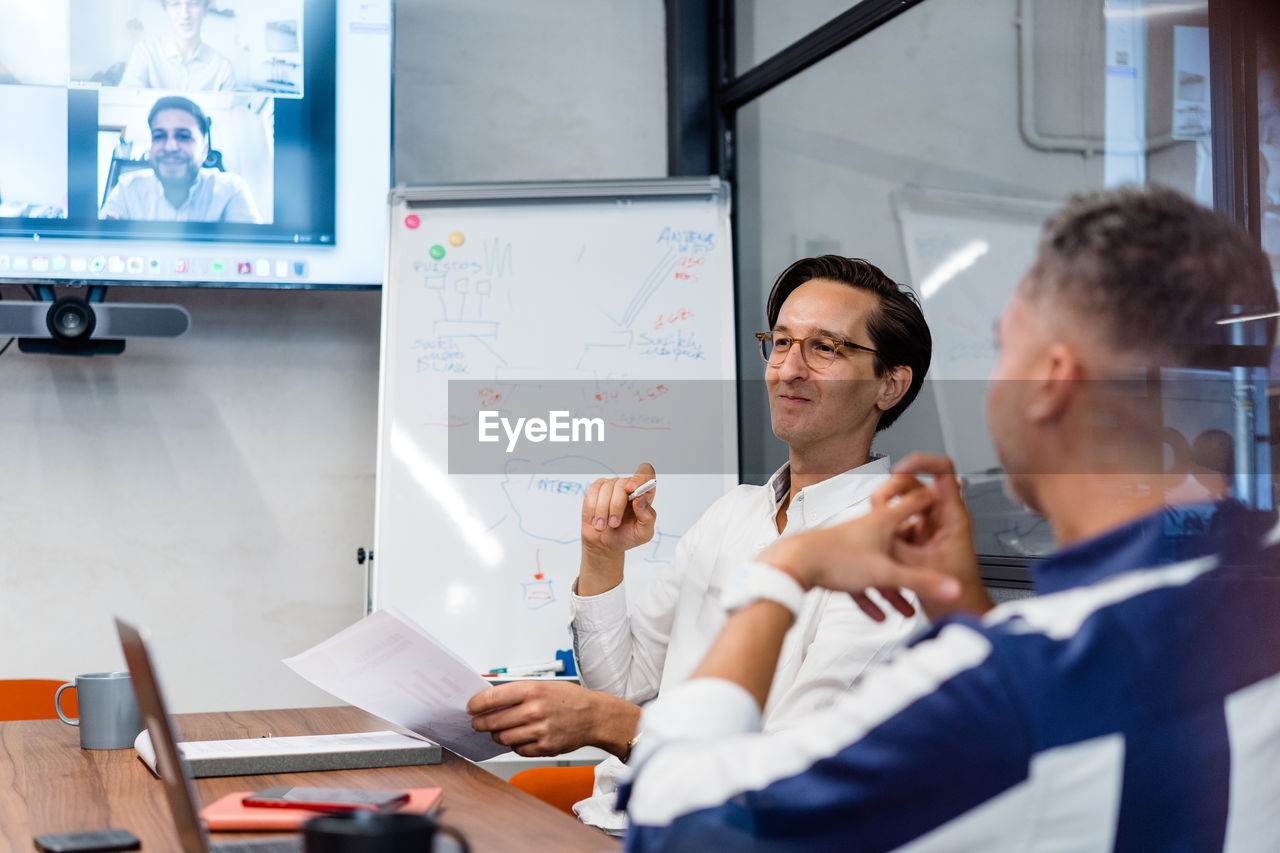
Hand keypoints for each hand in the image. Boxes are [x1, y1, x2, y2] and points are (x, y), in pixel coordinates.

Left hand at [466, 681, 640, 758]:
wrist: (595, 716)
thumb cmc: (570, 699)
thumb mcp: (544, 686)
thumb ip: (518, 693)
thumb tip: (490, 702)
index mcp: (532, 690)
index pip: (492, 698)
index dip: (476, 704)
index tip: (470, 708)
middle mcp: (534, 710)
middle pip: (493, 722)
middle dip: (480, 724)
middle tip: (477, 723)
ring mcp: (539, 730)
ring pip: (502, 738)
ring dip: (496, 735)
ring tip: (499, 730)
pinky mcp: (544, 747)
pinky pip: (518, 749)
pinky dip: (515, 745)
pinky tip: (520, 737)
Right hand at [580, 462, 657, 554]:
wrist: (605, 543)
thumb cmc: (627, 536)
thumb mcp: (643, 533)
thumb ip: (647, 517)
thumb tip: (640, 500)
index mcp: (644, 493)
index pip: (646, 473)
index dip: (640, 477)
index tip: (633, 489)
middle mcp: (628, 486)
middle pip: (622, 484)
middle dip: (616, 506)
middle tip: (614, 523)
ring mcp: (611, 486)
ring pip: (606, 489)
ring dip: (602, 511)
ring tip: (603, 526)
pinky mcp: (596, 489)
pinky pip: (592, 493)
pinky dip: (592, 509)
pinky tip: (595, 520)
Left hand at [760, 478, 960, 619]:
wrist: (793, 565)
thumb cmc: (834, 559)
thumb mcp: (885, 573)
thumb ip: (920, 582)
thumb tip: (953, 589)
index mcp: (881, 523)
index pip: (913, 504)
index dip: (930, 498)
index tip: (945, 494)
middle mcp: (866, 530)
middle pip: (900, 543)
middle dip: (917, 560)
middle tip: (932, 565)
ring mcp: (851, 546)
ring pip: (879, 568)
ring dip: (893, 589)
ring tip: (905, 610)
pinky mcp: (836, 563)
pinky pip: (859, 581)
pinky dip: (868, 597)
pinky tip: (876, 616)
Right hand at [887, 453, 993, 619]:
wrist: (962, 616)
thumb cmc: (959, 596)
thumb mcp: (920, 568)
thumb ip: (897, 544)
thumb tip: (878, 526)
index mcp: (952, 516)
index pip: (943, 470)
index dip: (920, 462)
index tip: (899, 469)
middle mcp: (942, 518)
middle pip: (916, 485)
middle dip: (893, 491)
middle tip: (878, 502)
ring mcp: (930, 529)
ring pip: (904, 506)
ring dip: (887, 513)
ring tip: (877, 527)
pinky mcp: (920, 542)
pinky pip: (899, 525)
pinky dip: (887, 531)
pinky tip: (882, 547)